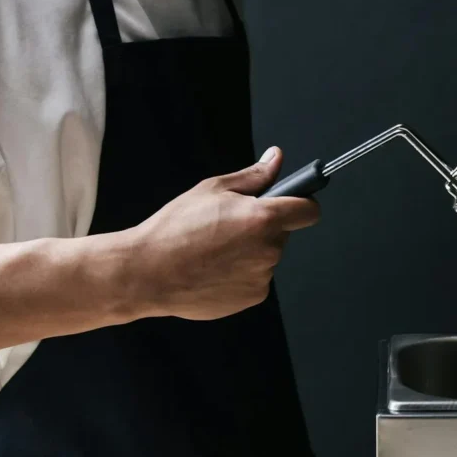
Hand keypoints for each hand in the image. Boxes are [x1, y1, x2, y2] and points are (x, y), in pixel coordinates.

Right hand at [122, 147, 319, 320]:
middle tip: (229, 225)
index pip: (309, 211)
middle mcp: (268, 250)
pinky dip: (240, 274)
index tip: (292, 203)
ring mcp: (262, 276)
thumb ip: (254, 176)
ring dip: (250, 252)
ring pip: (266, 257)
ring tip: (214, 249)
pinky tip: (213, 268)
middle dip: (263, 227)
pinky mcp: (252, 297)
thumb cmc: (175, 229)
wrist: (147, 272)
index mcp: (263, 218)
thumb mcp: (213, 189)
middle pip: (282, 233)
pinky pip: (255, 279)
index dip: (302, 204)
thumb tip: (276, 159)